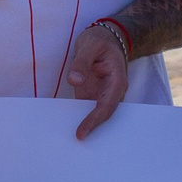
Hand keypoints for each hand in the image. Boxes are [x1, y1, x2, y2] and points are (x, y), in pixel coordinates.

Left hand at [63, 21, 131, 138]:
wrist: (107, 37)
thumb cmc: (101, 41)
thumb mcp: (90, 44)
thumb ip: (81, 62)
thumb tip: (74, 81)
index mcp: (116, 80)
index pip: (107, 105)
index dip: (94, 120)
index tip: (81, 133)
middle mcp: (111, 91)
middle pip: (105, 115)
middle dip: (93, 131)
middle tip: (74, 144)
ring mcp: (102, 94)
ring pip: (96, 115)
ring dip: (86, 127)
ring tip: (68, 142)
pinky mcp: (92, 94)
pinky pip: (86, 109)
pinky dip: (78, 118)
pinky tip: (65, 127)